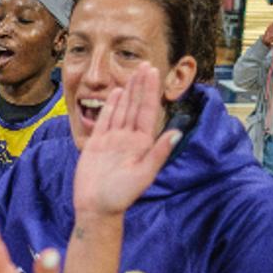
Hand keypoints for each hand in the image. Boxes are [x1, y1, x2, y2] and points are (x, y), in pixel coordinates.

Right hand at [72, 63, 179, 216]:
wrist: (96, 208)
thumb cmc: (120, 196)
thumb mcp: (143, 175)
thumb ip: (158, 153)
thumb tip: (176, 133)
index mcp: (142, 143)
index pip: (147, 110)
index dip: (150, 91)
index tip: (153, 72)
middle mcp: (129, 138)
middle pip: (135, 105)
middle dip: (140, 85)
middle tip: (144, 64)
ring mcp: (113, 140)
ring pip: (122, 109)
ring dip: (127, 91)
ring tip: (132, 73)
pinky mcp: (97, 143)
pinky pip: (105, 120)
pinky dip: (110, 106)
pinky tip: (115, 93)